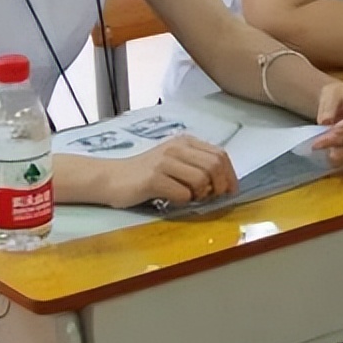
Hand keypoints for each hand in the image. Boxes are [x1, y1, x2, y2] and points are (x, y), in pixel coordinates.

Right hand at [103, 135, 236, 208]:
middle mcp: (176, 148)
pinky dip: (183, 200)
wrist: (112, 178)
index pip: (219, 155)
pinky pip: (182, 193)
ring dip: (200, 194)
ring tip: (189, 197)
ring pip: (201, 179)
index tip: (230, 191)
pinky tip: (172, 199)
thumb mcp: (175, 162)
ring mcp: (164, 162)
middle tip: (211, 198)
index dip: (230, 174)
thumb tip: (223, 184)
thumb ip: (196, 166)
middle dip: (220, 186)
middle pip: (214, 166)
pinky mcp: (153, 178)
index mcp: (185, 142)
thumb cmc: (146, 173)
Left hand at [311, 81, 342, 167]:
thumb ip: (328, 106)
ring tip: (325, 157)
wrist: (339, 103)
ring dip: (341, 154)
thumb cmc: (337, 96)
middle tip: (317, 145)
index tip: (324, 135)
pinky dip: (342, 159)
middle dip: (338, 141)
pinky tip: (330, 161)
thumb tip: (325, 122)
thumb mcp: (331, 93)